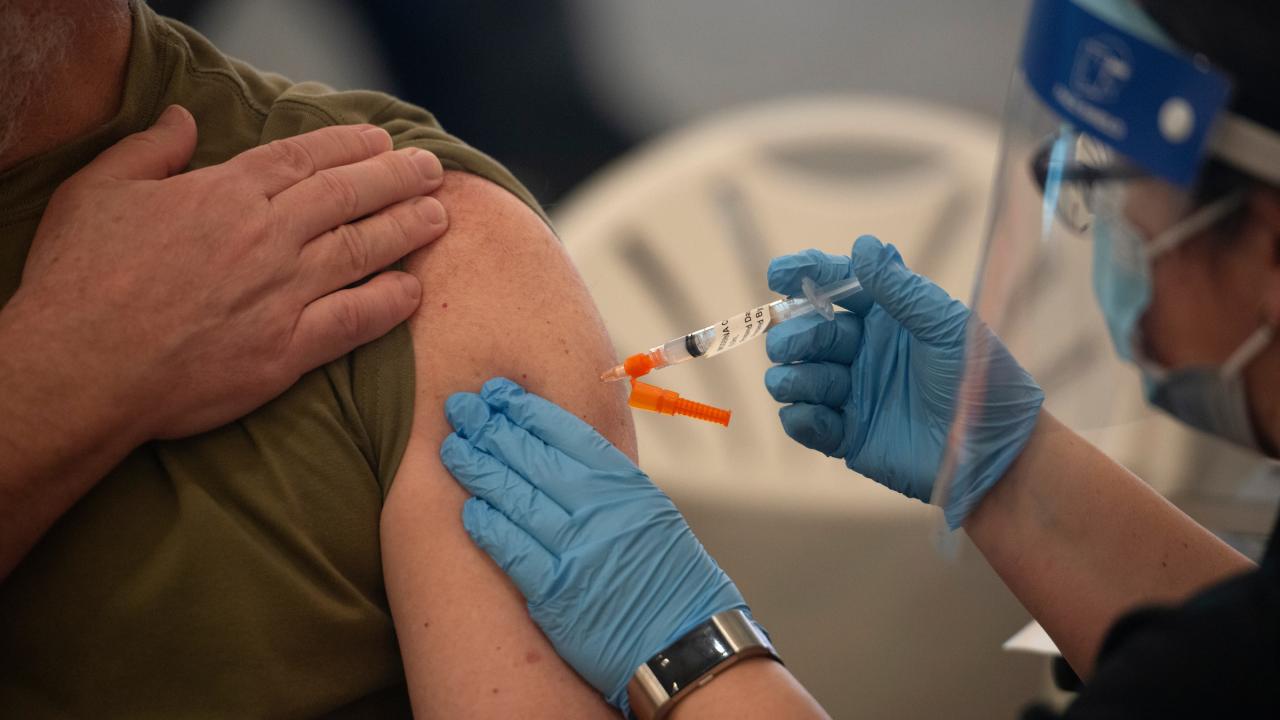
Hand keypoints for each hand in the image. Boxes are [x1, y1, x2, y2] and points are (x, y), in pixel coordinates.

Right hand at [5, 104, 447, 440]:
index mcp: (226, 194)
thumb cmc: (81, 279)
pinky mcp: (288, 351)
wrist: (81, 367)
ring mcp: (283, 294)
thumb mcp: (98, 191)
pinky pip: (355, 321)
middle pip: (349, 197)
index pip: (305, 159)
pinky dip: (389, 305)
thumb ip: (149, 149)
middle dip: (398, 178)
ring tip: (440, 217)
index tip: (383, 141)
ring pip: (363, 250)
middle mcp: (267, 237)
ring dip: (407, 230)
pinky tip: (414, 292)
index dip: (350, 146)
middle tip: (433, 170)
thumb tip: (182, 118)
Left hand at [440, 378, 746, 714]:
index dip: (525, 410)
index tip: (498, 394)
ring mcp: (575, 551)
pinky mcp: (556, 593)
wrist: (688, 640)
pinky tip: (468, 508)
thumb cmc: (672, 577)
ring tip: (453, 448)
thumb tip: (562, 451)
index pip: (566, 433)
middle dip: (490, 429)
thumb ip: (608, 482)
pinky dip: (488, 527)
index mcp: (624, 485)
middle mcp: (598, 511)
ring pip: (515, 498)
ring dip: (478, 470)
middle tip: (460, 409)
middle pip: (532, 458)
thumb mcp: (651, 511)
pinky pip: (513, 550)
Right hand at [763, 235, 1043, 526]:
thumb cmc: (983, 380)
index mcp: (884, 318)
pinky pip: (806, 423)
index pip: (835, 286)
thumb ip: (902, 290)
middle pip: (808, 332)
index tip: (778, 274)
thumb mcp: (946, 328)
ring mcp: (852, 393)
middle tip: (791, 344)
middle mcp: (861, 351)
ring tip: (804, 384)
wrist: (995, 452)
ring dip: (792, 377)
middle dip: (794, 335)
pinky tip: (811, 417)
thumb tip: (864, 244)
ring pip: (797, 377)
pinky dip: (799, 418)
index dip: (805, 275)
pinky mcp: (847, 435)